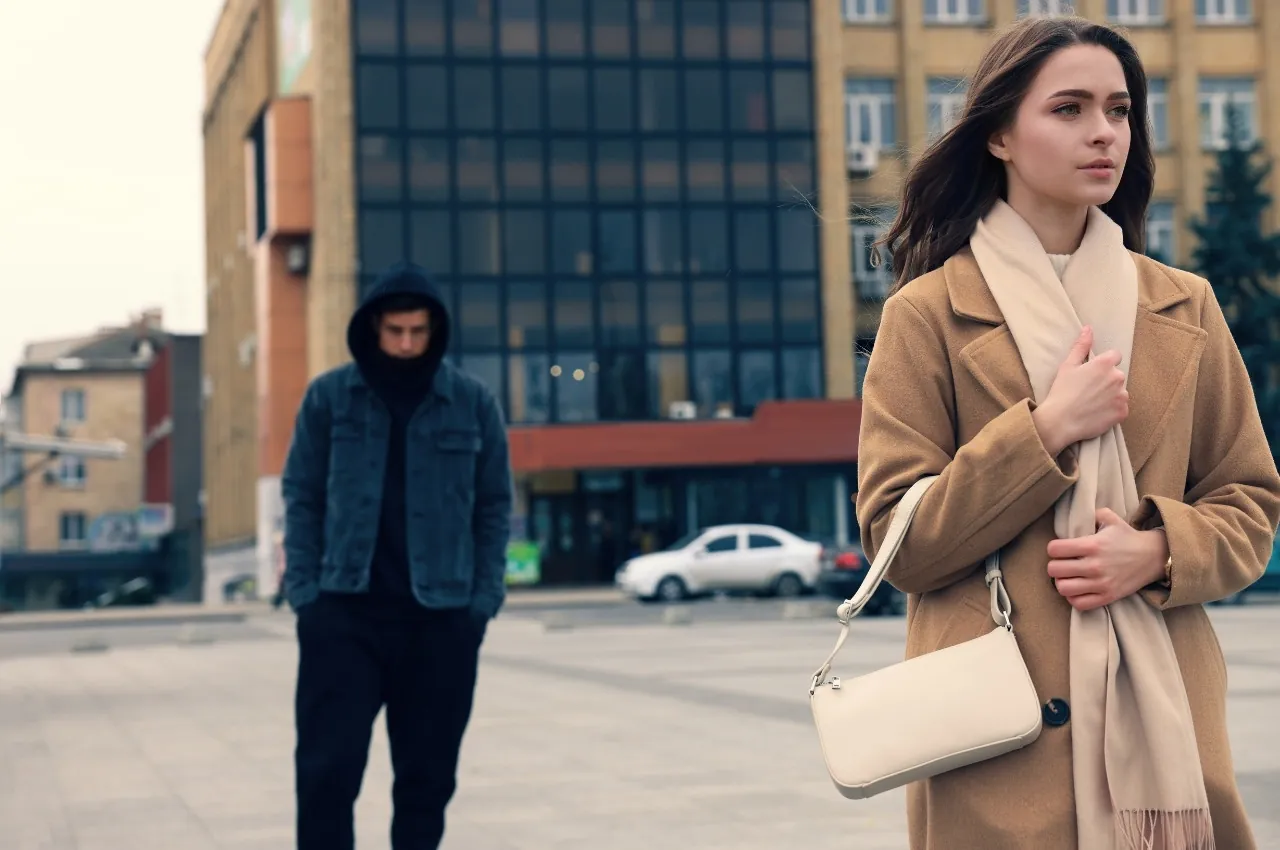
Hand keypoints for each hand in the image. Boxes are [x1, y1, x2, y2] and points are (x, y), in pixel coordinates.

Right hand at [1032, 326, 1128, 455]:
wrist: (1060, 421)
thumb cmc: (1062, 392)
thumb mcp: (1068, 366)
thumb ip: (1081, 346)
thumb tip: (1088, 328)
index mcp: (1105, 363)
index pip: (1115, 356)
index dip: (1104, 364)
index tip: (1093, 373)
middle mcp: (1118, 377)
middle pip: (1117, 375)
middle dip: (1107, 380)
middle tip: (1089, 390)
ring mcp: (1122, 396)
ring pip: (1120, 392)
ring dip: (1111, 396)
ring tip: (1093, 403)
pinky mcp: (1122, 412)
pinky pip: (1121, 408)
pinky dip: (1112, 410)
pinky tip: (1097, 413)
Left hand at [1046, 509, 1168, 611]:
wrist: (1154, 556)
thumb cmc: (1127, 537)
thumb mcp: (1110, 518)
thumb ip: (1091, 514)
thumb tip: (1076, 515)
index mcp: (1092, 545)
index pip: (1055, 549)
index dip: (1053, 548)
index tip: (1060, 549)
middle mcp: (1094, 565)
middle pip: (1054, 570)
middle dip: (1054, 565)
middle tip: (1062, 564)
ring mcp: (1101, 583)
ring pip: (1063, 588)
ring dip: (1062, 582)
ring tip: (1068, 577)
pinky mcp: (1108, 597)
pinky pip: (1079, 604)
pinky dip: (1073, 598)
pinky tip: (1078, 589)